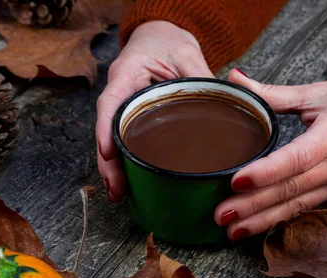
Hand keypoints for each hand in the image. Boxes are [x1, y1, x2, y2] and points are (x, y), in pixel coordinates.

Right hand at [96, 21, 213, 200]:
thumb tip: (221, 101)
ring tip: (119, 193)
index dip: (105, 130)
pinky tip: (128, 182)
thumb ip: (199, 76)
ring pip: (113, 140)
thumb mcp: (186, 53)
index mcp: (126, 74)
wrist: (160, 35)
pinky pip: (125, 140)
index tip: (109, 153)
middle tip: (116, 188)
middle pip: (108, 131)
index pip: (110, 103)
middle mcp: (119, 93)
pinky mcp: (132, 118)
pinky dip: (124, 162)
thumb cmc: (167, 41)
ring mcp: (123, 108)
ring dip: (114, 168)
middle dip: (109, 162)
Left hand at [216, 70, 326, 240]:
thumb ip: (273, 93)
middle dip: (254, 205)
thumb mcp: (317, 92)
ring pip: (299, 206)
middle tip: (220, 215)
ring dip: (263, 220)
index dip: (267, 172)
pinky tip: (257, 228)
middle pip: (293, 189)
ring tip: (231, 231)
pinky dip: (281, 220)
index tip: (236, 181)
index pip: (299, 157)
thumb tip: (233, 78)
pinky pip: (308, 210)